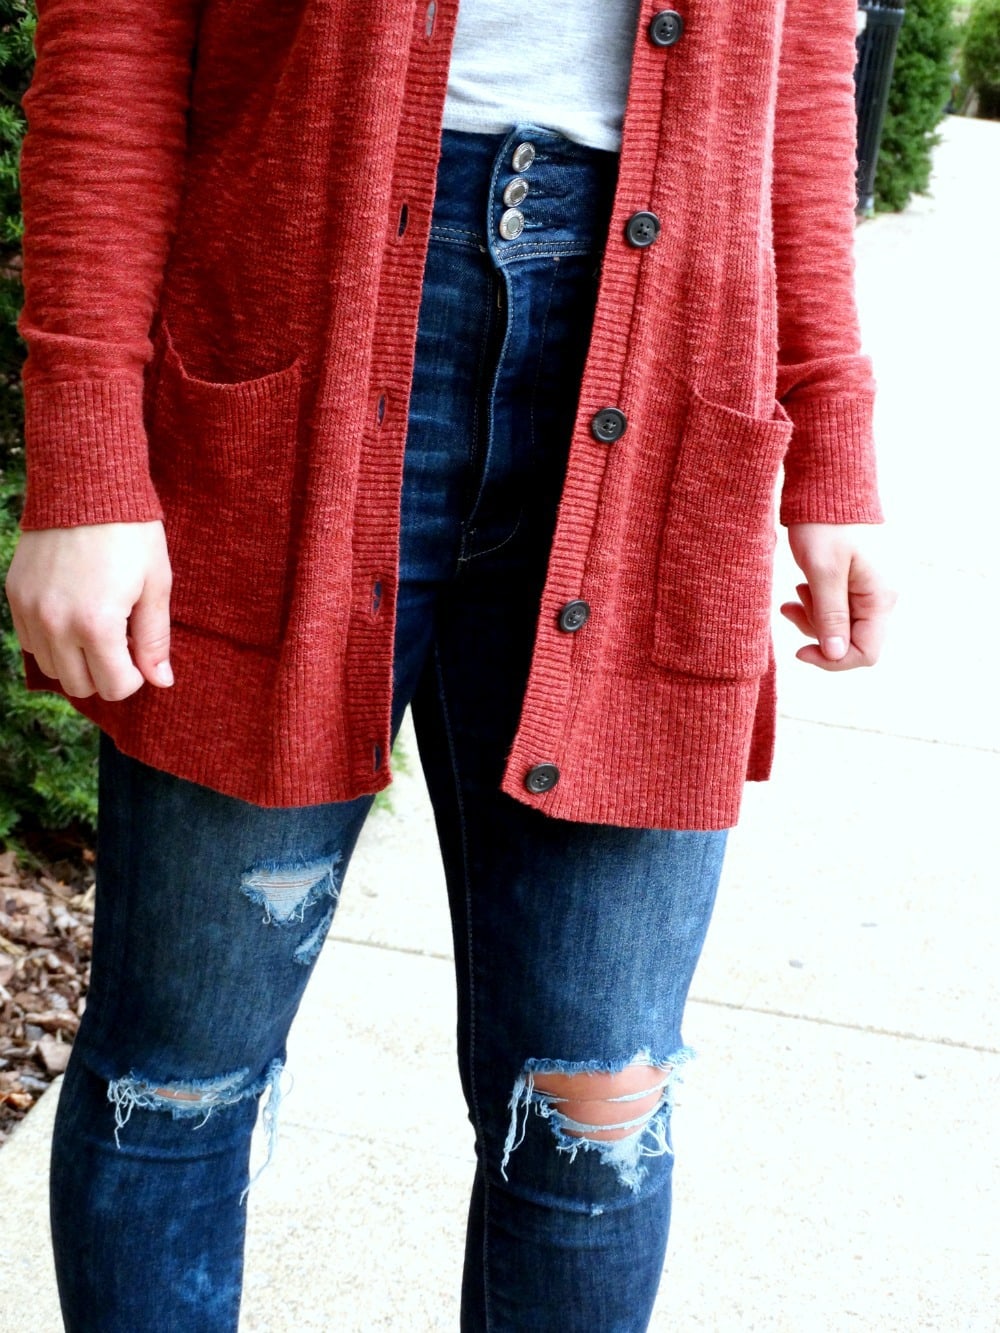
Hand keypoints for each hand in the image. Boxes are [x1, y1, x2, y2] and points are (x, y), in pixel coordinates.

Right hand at [5, 521, 172, 700]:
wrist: (86, 486)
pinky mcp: (15, 595)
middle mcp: (55, 624)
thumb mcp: (155, 586)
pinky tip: (73, 616)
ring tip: (97, 628)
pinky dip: (52, 642)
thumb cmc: (130, 534)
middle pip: (80, 686)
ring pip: (51, 668)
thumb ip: (154, 640)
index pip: (114, 687)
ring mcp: (30, 611)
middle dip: (105, 674)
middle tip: (120, 643)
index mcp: (96, 624)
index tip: (139, 655)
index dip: (134, 678)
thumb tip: (161, 681)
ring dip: (76, 660)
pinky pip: (30, 642)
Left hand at [780, 523, 895, 670]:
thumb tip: (836, 655)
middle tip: (791, 607)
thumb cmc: (825, 523)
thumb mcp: (823, 571)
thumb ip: (830, 615)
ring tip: (793, 594)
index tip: (800, 651)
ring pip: (841, 624)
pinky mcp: (857, 579)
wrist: (829, 484)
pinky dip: (817, 603)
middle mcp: (882, 596)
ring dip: (813, 617)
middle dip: (817, 632)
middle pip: (851, 640)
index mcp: (880, 597)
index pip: (866, 653)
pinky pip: (839, 605)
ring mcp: (870, 588)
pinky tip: (800, 588)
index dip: (832, 661)